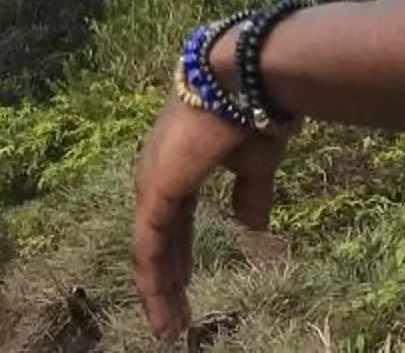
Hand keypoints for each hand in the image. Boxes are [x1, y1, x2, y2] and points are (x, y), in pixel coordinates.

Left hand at [131, 94, 288, 341]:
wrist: (246, 76)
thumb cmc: (253, 111)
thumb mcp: (256, 163)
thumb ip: (249, 195)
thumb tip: (249, 226)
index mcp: (180, 164)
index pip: (174, 219)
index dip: (180, 255)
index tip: (185, 287)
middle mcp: (158, 172)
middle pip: (158, 237)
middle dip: (167, 280)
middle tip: (174, 319)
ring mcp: (153, 180)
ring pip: (149, 247)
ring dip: (158, 290)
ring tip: (167, 329)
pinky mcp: (155, 190)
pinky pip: (148, 245)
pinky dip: (152, 280)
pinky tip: (161, 307)